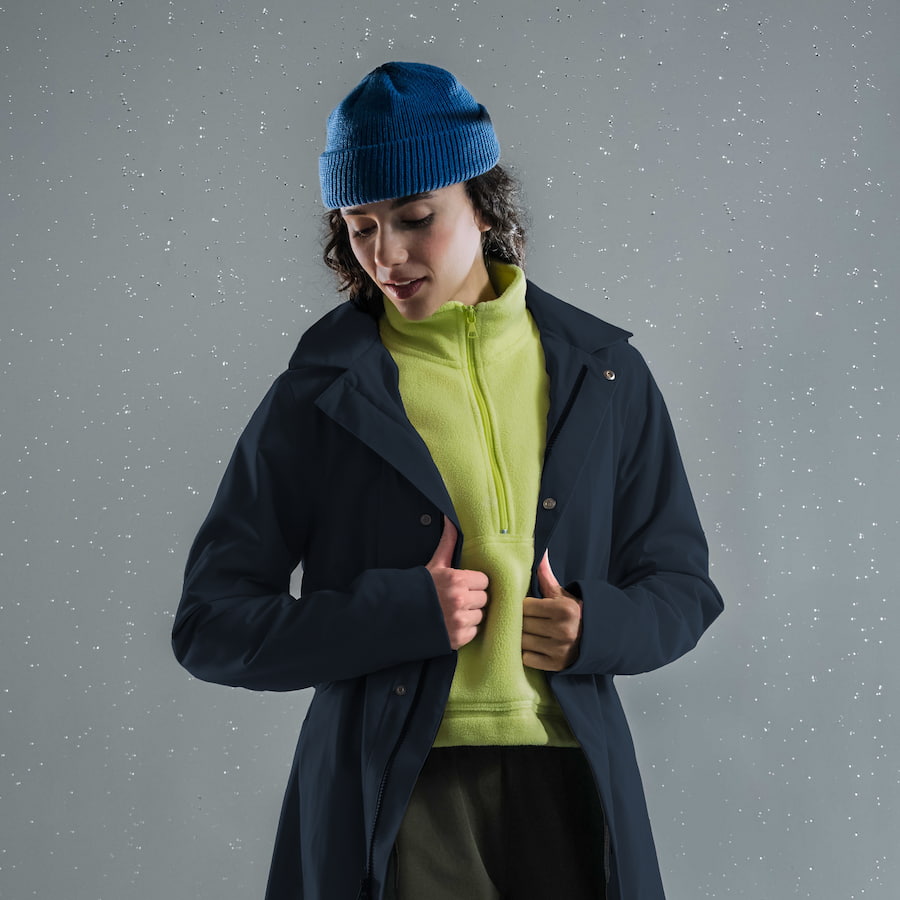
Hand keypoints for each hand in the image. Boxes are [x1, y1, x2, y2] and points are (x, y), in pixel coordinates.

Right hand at [426, 517, 488, 649]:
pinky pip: (474, 632)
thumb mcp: (434, 564)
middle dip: (473, 599)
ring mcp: (458, 621)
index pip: (484, 580)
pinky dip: (465, 630)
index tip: (463, 585)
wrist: (396, 615)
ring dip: (470, 615)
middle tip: (457, 599)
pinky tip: (451, 624)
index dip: (474, 583)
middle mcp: (459, 600)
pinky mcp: (457, 639)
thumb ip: (448, 543)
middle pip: (484, 599)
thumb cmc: (418, 588)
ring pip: (480, 616)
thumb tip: (450, 519)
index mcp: (456, 579)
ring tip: (453, 612)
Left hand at [522, 551, 582, 670]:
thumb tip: (540, 553)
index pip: (526, 606)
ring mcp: (559, 649)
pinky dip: (528, 653)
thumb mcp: (564, 595)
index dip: (523, 606)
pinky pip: (528, 658)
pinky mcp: (556, 665)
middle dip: (520, 621)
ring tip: (528, 632)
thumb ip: (547, 577)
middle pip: (523, 624)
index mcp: (564, 609)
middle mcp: (563, 630)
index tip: (526, 606)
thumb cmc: (576, 614)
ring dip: (522, 637)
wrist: (598, 640)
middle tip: (524, 619)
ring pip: (523, 641)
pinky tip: (534, 646)